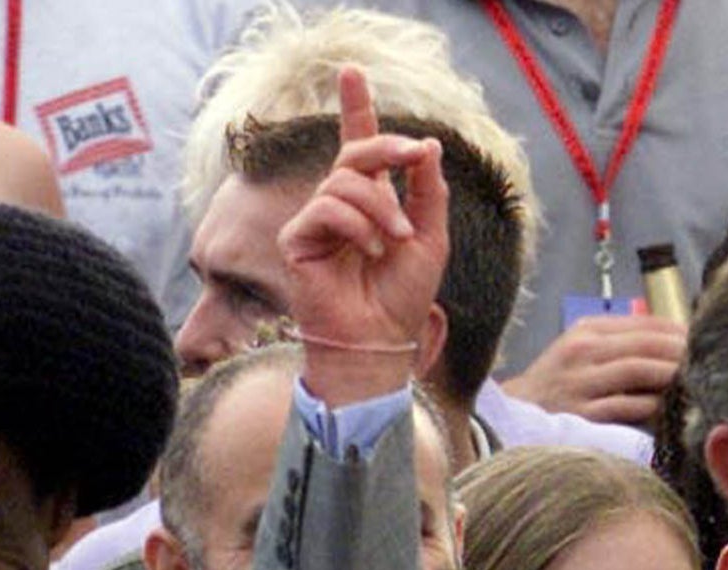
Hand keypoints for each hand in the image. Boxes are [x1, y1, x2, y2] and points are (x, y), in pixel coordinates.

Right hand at [277, 66, 446, 403]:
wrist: (379, 340)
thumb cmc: (402, 298)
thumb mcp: (430, 238)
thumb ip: (429, 192)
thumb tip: (427, 147)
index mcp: (369, 202)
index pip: (360, 147)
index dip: (357, 108)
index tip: (352, 72)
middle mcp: (339, 206)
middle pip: (356, 152)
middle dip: (388, 147)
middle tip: (415, 156)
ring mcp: (315, 221)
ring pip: (345, 181)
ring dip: (381, 207)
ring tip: (395, 241)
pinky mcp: (296, 239)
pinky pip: (326, 207)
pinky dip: (356, 226)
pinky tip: (370, 253)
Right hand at [500, 314, 686, 426]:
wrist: (516, 417)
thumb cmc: (556, 386)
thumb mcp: (580, 352)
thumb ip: (619, 345)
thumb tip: (673, 344)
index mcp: (587, 331)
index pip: (644, 323)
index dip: (679, 331)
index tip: (704, 341)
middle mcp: (582, 351)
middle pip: (645, 343)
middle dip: (682, 351)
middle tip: (709, 362)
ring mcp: (580, 382)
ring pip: (638, 370)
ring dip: (672, 375)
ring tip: (696, 383)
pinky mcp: (581, 413)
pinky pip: (626, 405)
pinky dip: (652, 406)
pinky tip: (670, 409)